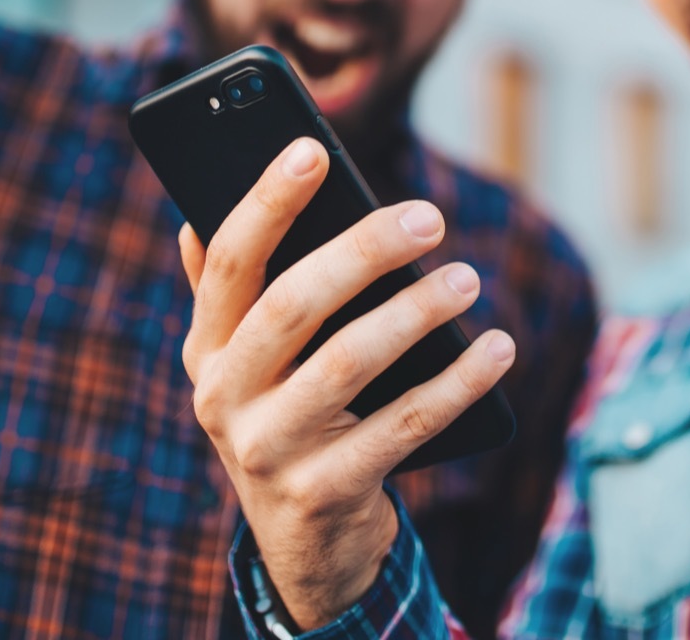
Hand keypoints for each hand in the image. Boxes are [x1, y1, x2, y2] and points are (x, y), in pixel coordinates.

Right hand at [178, 137, 515, 629]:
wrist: (304, 539)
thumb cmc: (290, 419)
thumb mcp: (249, 365)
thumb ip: (234, 298)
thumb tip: (192, 218)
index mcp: (208, 350)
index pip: (228, 263)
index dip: (267, 204)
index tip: (312, 150)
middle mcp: (224, 398)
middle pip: (293, 304)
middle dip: (363, 251)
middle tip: (430, 218)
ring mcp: (271, 450)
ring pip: (350, 362)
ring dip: (417, 312)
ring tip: (468, 279)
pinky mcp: (326, 490)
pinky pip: (406, 425)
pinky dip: (459, 382)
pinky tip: (498, 348)